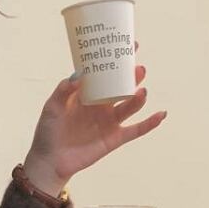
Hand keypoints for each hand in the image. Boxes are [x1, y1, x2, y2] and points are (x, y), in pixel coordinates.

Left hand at [23, 56, 166, 195]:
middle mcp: (102, 105)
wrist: (50, 160)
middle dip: (131, 77)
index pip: (106, 73)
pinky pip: (136, 130)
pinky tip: (160, 114)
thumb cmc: (48, 131)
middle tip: (137, 68)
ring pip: (130, 106)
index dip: (118, 61)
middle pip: (122, 87)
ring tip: (142, 90)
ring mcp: (109, 122)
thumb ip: (63, 90)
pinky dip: (149, 123)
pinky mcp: (114, 139)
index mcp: (88, 93)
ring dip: (139, 97)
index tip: (131, 47)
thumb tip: (79, 75)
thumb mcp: (52, 106)